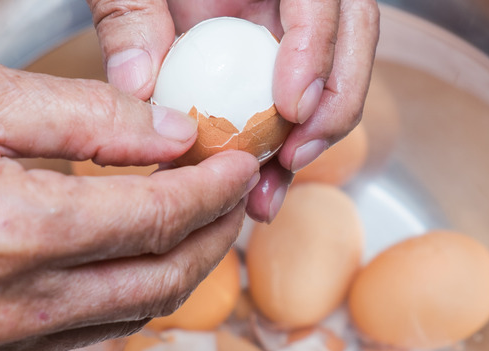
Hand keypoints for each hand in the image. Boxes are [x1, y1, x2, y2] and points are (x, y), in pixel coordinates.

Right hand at [0, 57, 259, 350]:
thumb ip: (90, 117)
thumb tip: (177, 134)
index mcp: (9, 227)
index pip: (157, 216)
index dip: (214, 190)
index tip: (240, 164)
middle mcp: (11, 302)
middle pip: (163, 276)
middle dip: (215, 234)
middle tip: (233, 195)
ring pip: (136, 311)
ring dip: (183, 265)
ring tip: (198, 220)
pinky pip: (93, 328)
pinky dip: (134, 290)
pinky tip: (140, 253)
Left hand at [89, 0, 379, 221]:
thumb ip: (133, 14)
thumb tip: (137, 83)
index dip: (317, 52)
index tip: (293, 109)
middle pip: (355, 37)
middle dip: (336, 105)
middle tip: (295, 156)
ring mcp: (299, 23)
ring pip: (338, 77)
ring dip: (311, 142)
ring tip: (267, 194)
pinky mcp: (288, 58)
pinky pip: (304, 106)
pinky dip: (284, 150)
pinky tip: (258, 192)